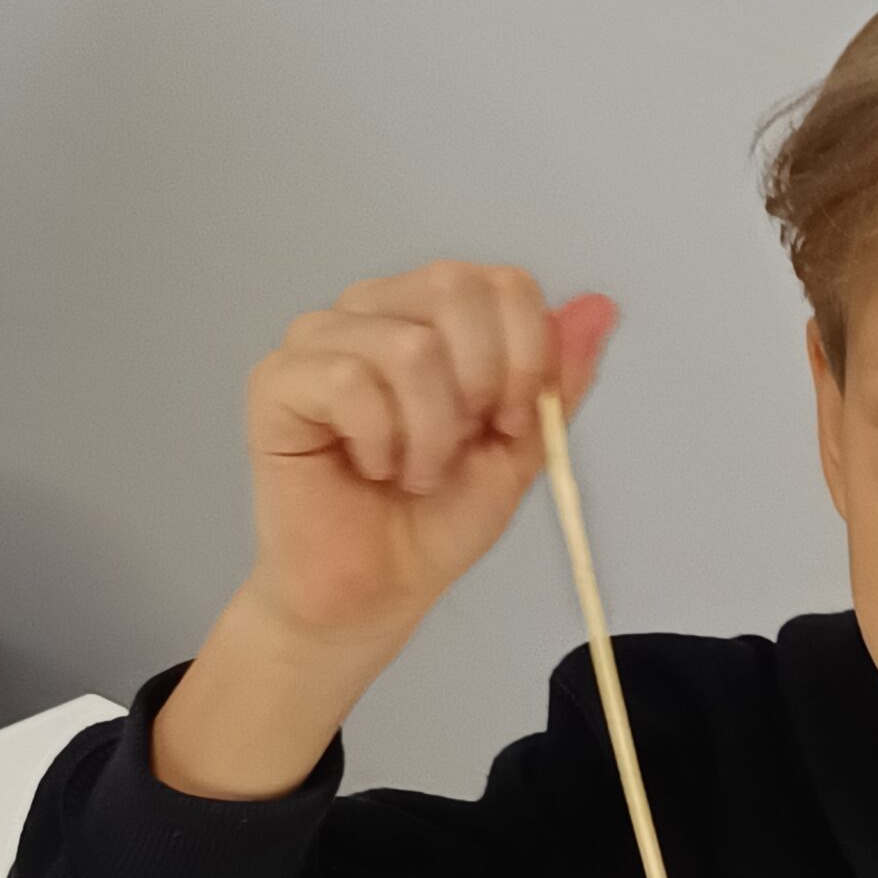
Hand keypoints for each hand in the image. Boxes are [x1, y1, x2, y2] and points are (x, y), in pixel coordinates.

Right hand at [151, 261, 616, 798]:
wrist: (378, 594)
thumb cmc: (435, 521)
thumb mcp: (520, 449)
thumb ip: (555, 380)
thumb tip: (600, 308)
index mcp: (433, 314)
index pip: (502, 283)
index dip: (527, 357)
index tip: (513, 424)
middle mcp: (374, 309)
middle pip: (453, 290)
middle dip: (482, 385)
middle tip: (461, 447)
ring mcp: (320, 340)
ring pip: (406, 346)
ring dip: (430, 432)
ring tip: (413, 472)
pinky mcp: (277, 383)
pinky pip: (349, 383)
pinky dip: (380, 442)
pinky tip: (370, 469)